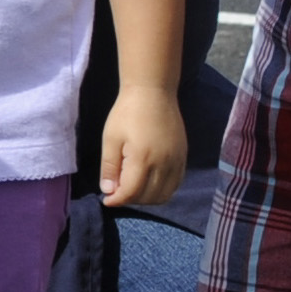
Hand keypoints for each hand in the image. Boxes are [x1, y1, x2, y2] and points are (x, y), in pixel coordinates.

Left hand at [97, 82, 186, 207]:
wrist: (153, 91)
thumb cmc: (127, 112)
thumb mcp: (110, 138)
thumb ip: (109, 167)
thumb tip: (108, 191)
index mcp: (143, 158)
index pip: (131, 192)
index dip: (117, 200)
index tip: (106, 199)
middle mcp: (163, 163)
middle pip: (148, 197)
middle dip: (130, 200)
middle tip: (118, 192)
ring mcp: (176, 161)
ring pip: (164, 194)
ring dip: (147, 199)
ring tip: (133, 189)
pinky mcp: (183, 156)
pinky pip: (176, 184)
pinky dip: (162, 190)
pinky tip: (150, 184)